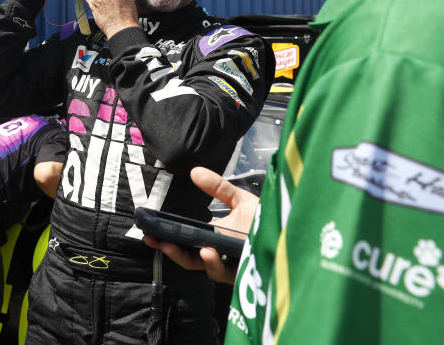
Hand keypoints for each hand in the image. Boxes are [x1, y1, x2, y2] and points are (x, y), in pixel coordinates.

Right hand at [142, 167, 257, 284]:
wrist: (293, 228)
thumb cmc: (266, 218)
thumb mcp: (238, 199)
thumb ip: (217, 187)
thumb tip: (194, 171)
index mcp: (215, 239)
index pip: (187, 244)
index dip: (168, 240)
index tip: (150, 232)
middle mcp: (221, 255)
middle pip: (190, 259)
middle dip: (171, 251)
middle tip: (155, 241)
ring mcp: (233, 265)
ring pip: (205, 268)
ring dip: (189, 258)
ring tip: (176, 245)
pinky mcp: (245, 272)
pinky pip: (226, 272)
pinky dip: (214, 263)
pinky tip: (208, 251)